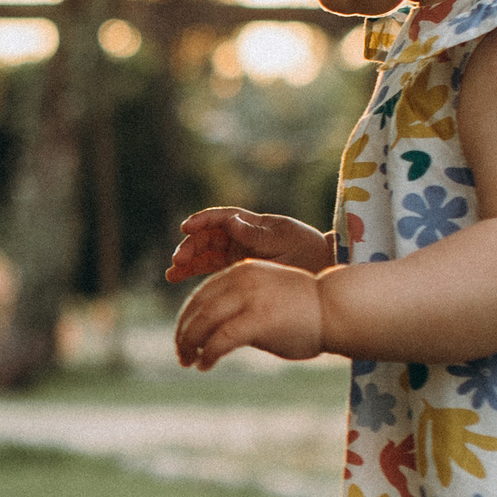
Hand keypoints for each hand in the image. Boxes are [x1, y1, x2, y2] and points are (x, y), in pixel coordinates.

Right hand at [165, 206, 334, 284]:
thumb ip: (257, 235)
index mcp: (255, 225)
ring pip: (206, 254)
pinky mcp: (238, 269)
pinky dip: (195, 272)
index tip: (186, 228)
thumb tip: (231, 221)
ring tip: (171, 273)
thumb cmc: (309, 254)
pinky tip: (178, 278)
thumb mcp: (285, 243)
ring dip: (187, 261)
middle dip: (191, 246)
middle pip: (209, 237)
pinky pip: (212, 269)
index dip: (203, 221)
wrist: (325, 272)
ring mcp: (239, 253)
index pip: (223, 218)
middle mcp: (243, 237)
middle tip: (178, 260)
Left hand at [173, 259, 329, 369]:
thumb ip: (240, 307)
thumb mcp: (265, 297)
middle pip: (198, 307)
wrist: (337, 309)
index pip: (202, 295)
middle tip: (181, 355)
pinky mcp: (258, 319)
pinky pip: (221, 338)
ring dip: (190, 344)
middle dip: (184, 332)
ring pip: (204, 321)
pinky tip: (205, 365)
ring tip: (188, 361)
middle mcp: (241, 280)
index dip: (187, 318)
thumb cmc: (305, 311)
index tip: (183, 338)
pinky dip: (208, 353)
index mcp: (242, 272)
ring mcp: (249, 298)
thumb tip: (215, 333)